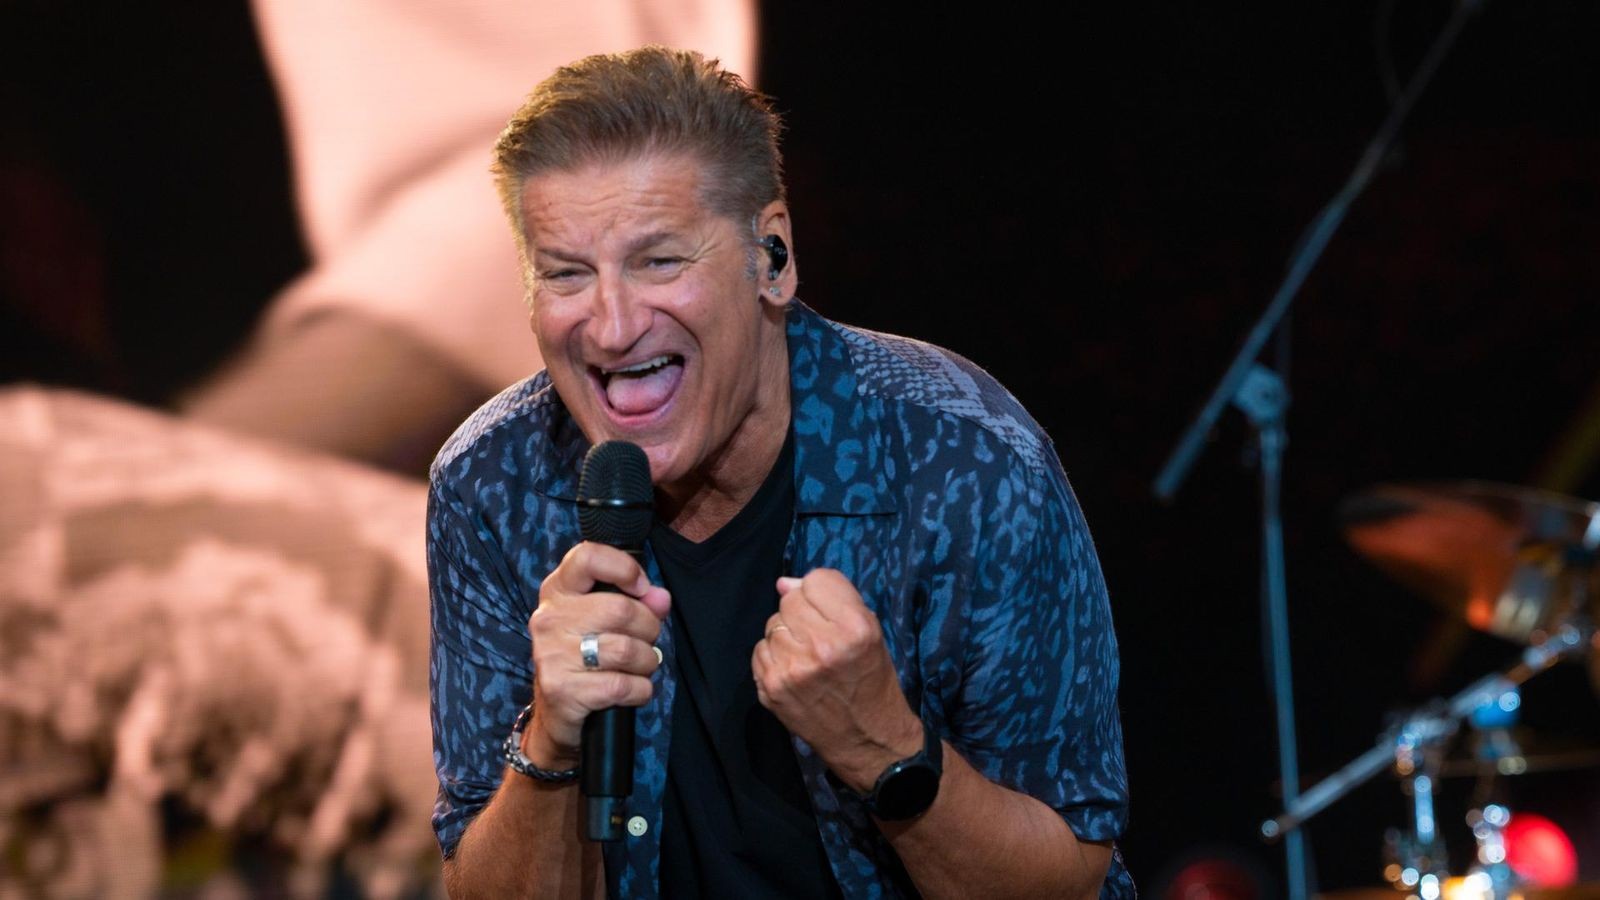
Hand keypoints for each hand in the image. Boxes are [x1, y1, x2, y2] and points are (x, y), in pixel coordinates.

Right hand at [525, 542, 670, 767]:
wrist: (557, 713)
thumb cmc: (585, 656)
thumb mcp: (605, 622)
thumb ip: (638, 602)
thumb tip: (661, 598)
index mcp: (558, 591)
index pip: (588, 557)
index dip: (624, 568)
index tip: (640, 587)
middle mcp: (549, 618)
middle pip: (620, 610)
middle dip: (649, 628)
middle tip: (647, 641)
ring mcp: (552, 654)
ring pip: (626, 649)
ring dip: (647, 661)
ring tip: (641, 666)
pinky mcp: (562, 689)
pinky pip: (622, 685)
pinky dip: (640, 690)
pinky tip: (633, 690)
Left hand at [752, 569, 922, 792]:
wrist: (866, 739)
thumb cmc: (871, 680)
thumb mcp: (871, 633)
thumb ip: (832, 600)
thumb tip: (783, 583)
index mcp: (855, 628)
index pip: (816, 580)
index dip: (822, 594)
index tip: (831, 613)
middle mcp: (821, 646)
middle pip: (789, 601)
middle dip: (802, 613)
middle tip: (818, 637)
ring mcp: (792, 669)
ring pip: (772, 624)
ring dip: (786, 635)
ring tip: (807, 656)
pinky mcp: (772, 688)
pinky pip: (759, 650)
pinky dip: (774, 656)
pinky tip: (793, 671)